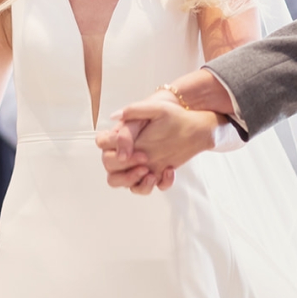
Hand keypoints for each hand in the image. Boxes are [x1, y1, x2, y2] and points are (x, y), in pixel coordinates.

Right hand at [96, 90, 228, 192]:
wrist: (194, 128)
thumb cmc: (172, 115)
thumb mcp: (155, 109)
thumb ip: (133, 111)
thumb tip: (114, 117)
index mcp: (122, 134)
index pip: (102, 142)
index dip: (112, 147)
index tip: (131, 150)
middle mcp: (126, 151)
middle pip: (109, 166)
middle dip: (124, 167)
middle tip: (145, 159)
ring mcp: (137, 165)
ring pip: (121, 182)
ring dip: (134, 181)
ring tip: (152, 173)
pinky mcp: (152, 175)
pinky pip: (146, 188)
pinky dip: (158, 183)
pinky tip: (170, 170)